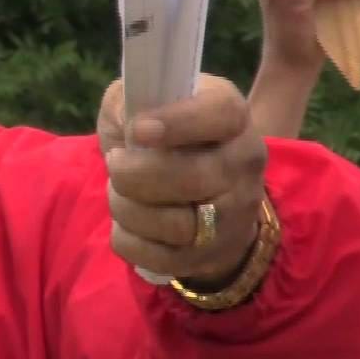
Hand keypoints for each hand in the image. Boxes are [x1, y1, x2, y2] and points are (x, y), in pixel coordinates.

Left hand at [98, 75, 267, 284]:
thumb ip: (130, 100)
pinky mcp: (214, 254)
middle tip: (114, 163)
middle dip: (133, 174)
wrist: (194, 190)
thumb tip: (128, 120)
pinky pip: (162, 258)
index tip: (138, 130)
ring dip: (128, 208)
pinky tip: (125, 223)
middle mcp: (244, 164)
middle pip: (192, 179)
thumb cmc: (160, 136)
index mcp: (231, 116)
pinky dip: (129, 240)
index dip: (178, 122)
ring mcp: (235, 214)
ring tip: (118, 191)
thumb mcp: (142, 102)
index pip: (222, 113)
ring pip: (177, 225)